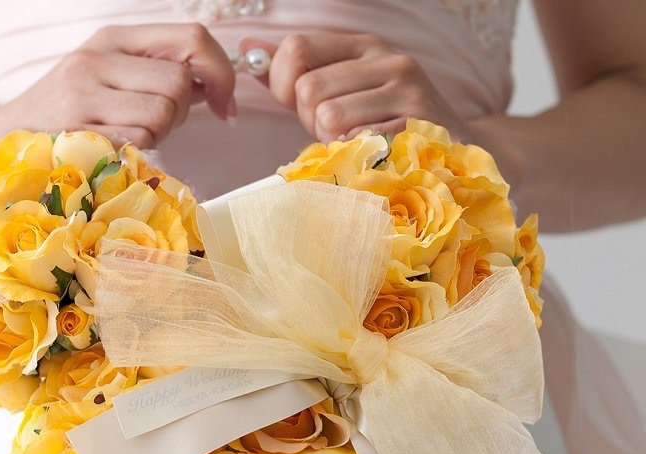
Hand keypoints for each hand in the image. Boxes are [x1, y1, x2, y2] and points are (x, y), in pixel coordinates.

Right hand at [0, 23, 235, 149]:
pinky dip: (136, 154)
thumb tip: (216, 87)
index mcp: (113, 39)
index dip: (221, 73)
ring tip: (127, 139)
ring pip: (163, 113)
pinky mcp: (76, 128)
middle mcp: (97, 56)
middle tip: (156, 127)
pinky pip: (139, 142)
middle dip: (180, 114)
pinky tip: (112, 153)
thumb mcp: (110, 83)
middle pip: (180, 83)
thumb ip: (158, 78)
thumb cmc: (66, 120)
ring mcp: (83, 91)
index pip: (191, 38)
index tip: (224, 105)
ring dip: (157, 137)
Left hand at [242, 33, 469, 142]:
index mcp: (363, 45)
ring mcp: (406, 90)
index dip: (283, 86)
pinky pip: (357, 142)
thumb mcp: (344, 90)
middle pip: (308, 88)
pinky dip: (355, 157)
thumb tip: (248, 50)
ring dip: (332, 143)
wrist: (456, 151)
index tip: (298, 106)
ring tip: (356, 146)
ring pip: (328, 117)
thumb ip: (298, 74)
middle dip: (310, 122)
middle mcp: (386, 59)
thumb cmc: (389, 125)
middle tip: (335, 134)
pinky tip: (373, 157)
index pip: (296, 48)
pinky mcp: (417, 125)